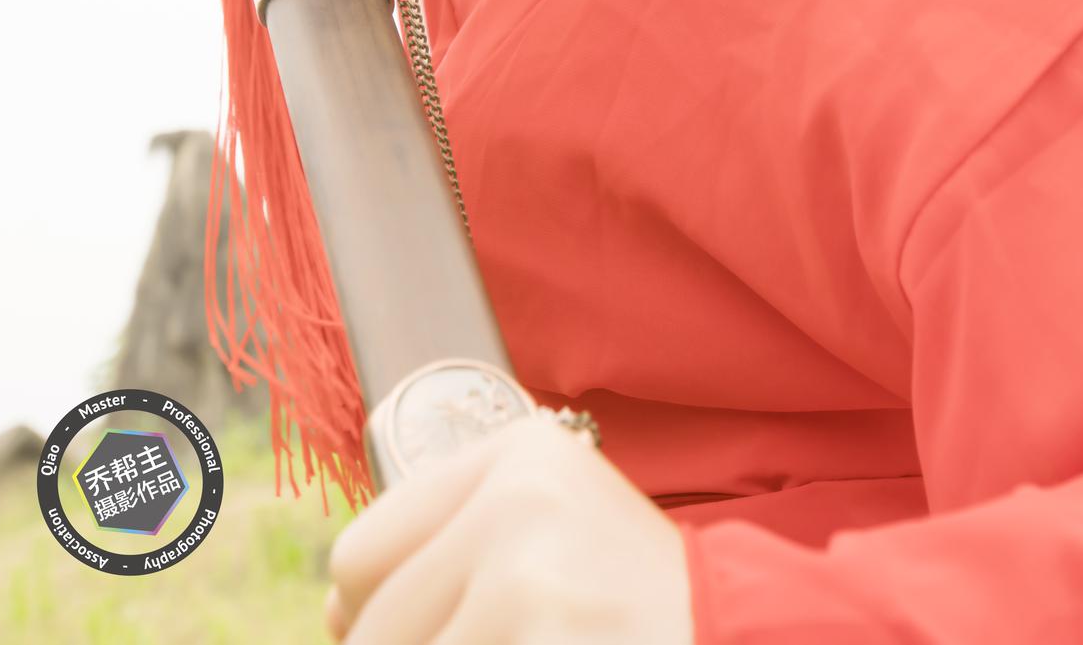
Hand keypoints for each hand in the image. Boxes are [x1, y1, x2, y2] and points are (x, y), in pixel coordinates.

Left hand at [324, 411, 693, 643]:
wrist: (747, 638)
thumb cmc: (641, 603)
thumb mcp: (561, 533)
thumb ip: (462, 538)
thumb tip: (335, 606)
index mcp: (521, 456)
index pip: (360, 553)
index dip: (375, 613)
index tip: (419, 627)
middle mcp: (518, 503)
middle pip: (372, 630)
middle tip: (507, 639)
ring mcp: (526, 583)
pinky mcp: (536, 641)